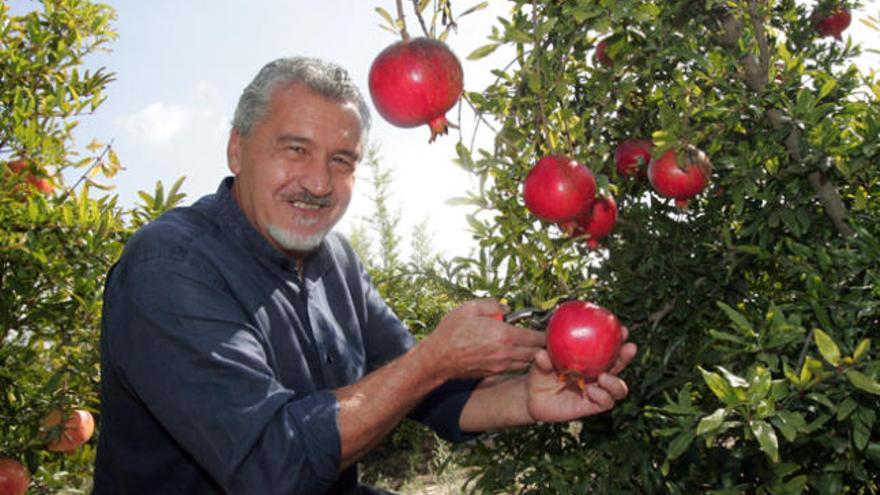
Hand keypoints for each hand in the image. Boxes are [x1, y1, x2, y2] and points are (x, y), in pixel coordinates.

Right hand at [422, 299, 545, 379]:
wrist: (438, 358)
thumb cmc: (452, 332)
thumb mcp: (470, 308)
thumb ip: (493, 304)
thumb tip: (506, 308)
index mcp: (503, 335)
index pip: (535, 337)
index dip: (545, 333)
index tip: (548, 328)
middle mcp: (506, 353)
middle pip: (535, 352)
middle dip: (541, 344)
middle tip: (543, 336)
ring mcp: (500, 365)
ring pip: (526, 361)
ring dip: (531, 353)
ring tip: (530, 343)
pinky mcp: (494, 373)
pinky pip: (514, 367)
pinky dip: (519, 360)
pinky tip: (514, 351)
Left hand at [526, 327, 636, 422]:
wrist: (534, 398)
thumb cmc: (540, 375)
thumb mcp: (540, 365)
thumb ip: (542, 360)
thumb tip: (541, 354)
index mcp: (589, 360)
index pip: (609, 348)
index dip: (619, 339)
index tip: (623, 329)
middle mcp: (596, 375)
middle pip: (619, 366)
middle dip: (626, 356)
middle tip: (629, 347)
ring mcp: (596, 391)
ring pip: (619, 388)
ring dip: (616, 382)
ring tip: (603, 377)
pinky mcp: (592, 406)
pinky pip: (605, 402)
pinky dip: (602, 396)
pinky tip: (591, 390)